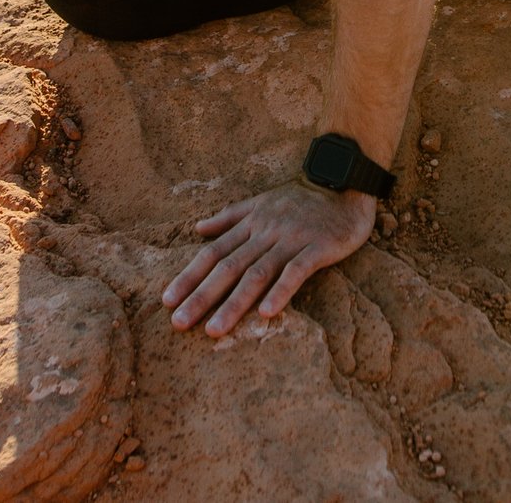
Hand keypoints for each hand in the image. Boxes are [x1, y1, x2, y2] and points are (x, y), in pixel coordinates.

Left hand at [163, 181, 375, 336]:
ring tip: (214, 329)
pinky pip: (296, 271)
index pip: (213, 253)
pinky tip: (266, 313)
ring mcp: (291, 239)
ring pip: (257, 273)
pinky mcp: (318, 247)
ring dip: (233, 303)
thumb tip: (197, 228)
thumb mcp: (261, 202)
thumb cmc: (301, 198)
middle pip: (228, 267)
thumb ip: (229, 217)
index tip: (167, 301)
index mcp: (250, 223)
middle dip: (201, 296)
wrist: (343, 181)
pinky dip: (280, 291)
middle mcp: (265, 232)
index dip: (189, 277)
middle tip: (179, 323)